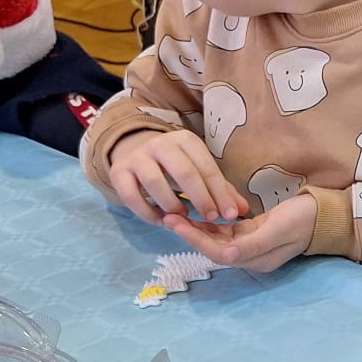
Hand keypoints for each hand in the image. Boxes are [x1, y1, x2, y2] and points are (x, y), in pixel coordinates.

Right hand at [106, 128, 245, 223]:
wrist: (135, 151)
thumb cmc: (175, 166)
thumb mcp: (199, 171)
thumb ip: (221, 190)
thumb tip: (242, 211)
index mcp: (185, 140)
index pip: (207, 166)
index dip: (220, 192)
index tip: (231, 214)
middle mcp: (160, 144)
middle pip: (184, 172)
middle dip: (201, 198)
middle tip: (211, 218)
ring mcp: (137, 157)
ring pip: (155, 182)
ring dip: (172, 204)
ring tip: (183, 217)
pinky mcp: (119, 172)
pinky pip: (131, 196)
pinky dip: (147, 212)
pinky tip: (161, 221)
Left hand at [162, 191, 315, 273]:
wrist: (323, 213)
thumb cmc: (303, 219)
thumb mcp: (278, 230)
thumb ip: (252, 244)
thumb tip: (225, 256)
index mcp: (255, 259)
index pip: (217, 252)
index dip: (195, 239)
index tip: (175, 223)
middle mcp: (249, 256)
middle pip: (213, 247)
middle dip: (190, 233)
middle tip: (168, 216)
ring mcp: (250, 245)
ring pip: (216, 239)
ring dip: (197, 227)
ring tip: (177, 213)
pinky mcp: (251, 233)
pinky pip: (225, 230)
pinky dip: (210, 222)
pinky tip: (197, 212)